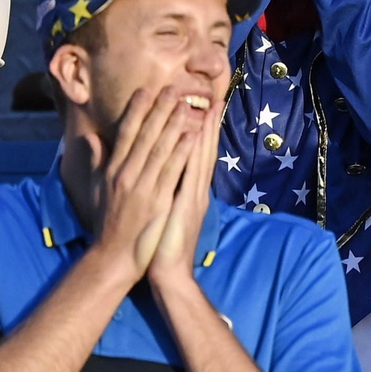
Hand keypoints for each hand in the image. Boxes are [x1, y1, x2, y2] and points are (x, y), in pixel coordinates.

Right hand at [89, 88, 200, 281]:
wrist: (113, 256)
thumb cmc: (108, 222)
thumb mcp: (97, 189)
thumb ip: (96, 161)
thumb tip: (89, 137)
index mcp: (113, 169)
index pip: (125, 133)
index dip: (136, 110)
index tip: (145, 90)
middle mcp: (126, 174)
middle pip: (145, 136)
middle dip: (158, 110)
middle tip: (172, 89)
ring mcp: (142, 187)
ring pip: (160, 149)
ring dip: (173, 125)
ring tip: (186, 105)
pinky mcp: (157, 200)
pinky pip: (172, 171)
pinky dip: (182, 151)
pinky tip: (192, 136)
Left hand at [147, 96, 220, 288]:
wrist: (169, 274)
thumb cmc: (161, 245)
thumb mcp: (163, 212)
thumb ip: (164, 191)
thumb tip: (159, 173)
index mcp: (189, 190)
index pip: (194, 155)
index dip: (199, 131)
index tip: (201, 108)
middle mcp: (195, 189)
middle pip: (202, 150)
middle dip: (207, 124)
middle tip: (212, 97)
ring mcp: (194, 196)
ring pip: (200, 157)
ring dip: (204, 131)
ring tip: (208, 107)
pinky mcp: (187, 204)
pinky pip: (191, 173)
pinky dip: (194, 153)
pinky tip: (194, 135)